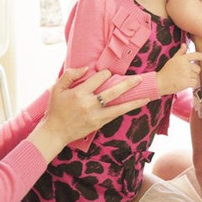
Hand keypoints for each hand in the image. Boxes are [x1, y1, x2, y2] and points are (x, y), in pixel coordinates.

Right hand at [30, 67, 145, 161]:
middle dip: (128, 85)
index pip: (98, 79)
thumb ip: (70, 75)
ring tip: (147, 97)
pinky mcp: (99, 123)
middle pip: (113, 92)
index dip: (105, 74)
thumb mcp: (56, 88)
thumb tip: (87, 68)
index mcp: (79, 93)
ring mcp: (95, 115)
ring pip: (119, 107)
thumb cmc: (56, 108)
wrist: (55, 132)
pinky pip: (116, 115)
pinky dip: (126, 110)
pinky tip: (135, 106)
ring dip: (134, 101)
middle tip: (139, 79)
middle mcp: (89, 104)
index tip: (108, 73)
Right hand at [156, 43, 201, 94]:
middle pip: (197, 68)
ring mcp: (186, 74)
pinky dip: (192, 84)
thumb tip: (184, 45)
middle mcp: (185, 65)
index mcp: (182, 58)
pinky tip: (185, 84)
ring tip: (183, 79)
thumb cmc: (166, 71)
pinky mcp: (187, 82)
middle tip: (186, 74)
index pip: (195, 55)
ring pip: (196, 76)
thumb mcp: (172, 59)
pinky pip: (195, 83)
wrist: (160, 82)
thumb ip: (180, 52)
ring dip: (192, 78)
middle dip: (194, 72)